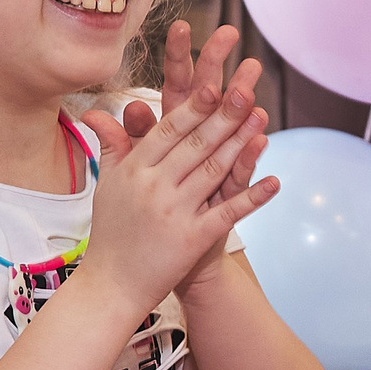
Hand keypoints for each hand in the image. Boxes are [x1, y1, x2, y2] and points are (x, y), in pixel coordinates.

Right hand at [123, 22, 270, 291]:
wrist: (113, 284)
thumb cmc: (112, 231)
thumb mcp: (108, 184)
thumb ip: (112, 144)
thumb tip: (96, 110)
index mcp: (134, 170)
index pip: (168, 131)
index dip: (193, 107)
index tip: (213, 85)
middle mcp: (154, 187)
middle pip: (195, 145)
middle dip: (223, 115)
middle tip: (246, 90)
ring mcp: (175, 213)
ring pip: (214, 172)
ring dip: (241, 145)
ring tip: (262, 120)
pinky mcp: (193, 239)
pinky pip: (228, 213)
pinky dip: (253, 198)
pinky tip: (275, 182)